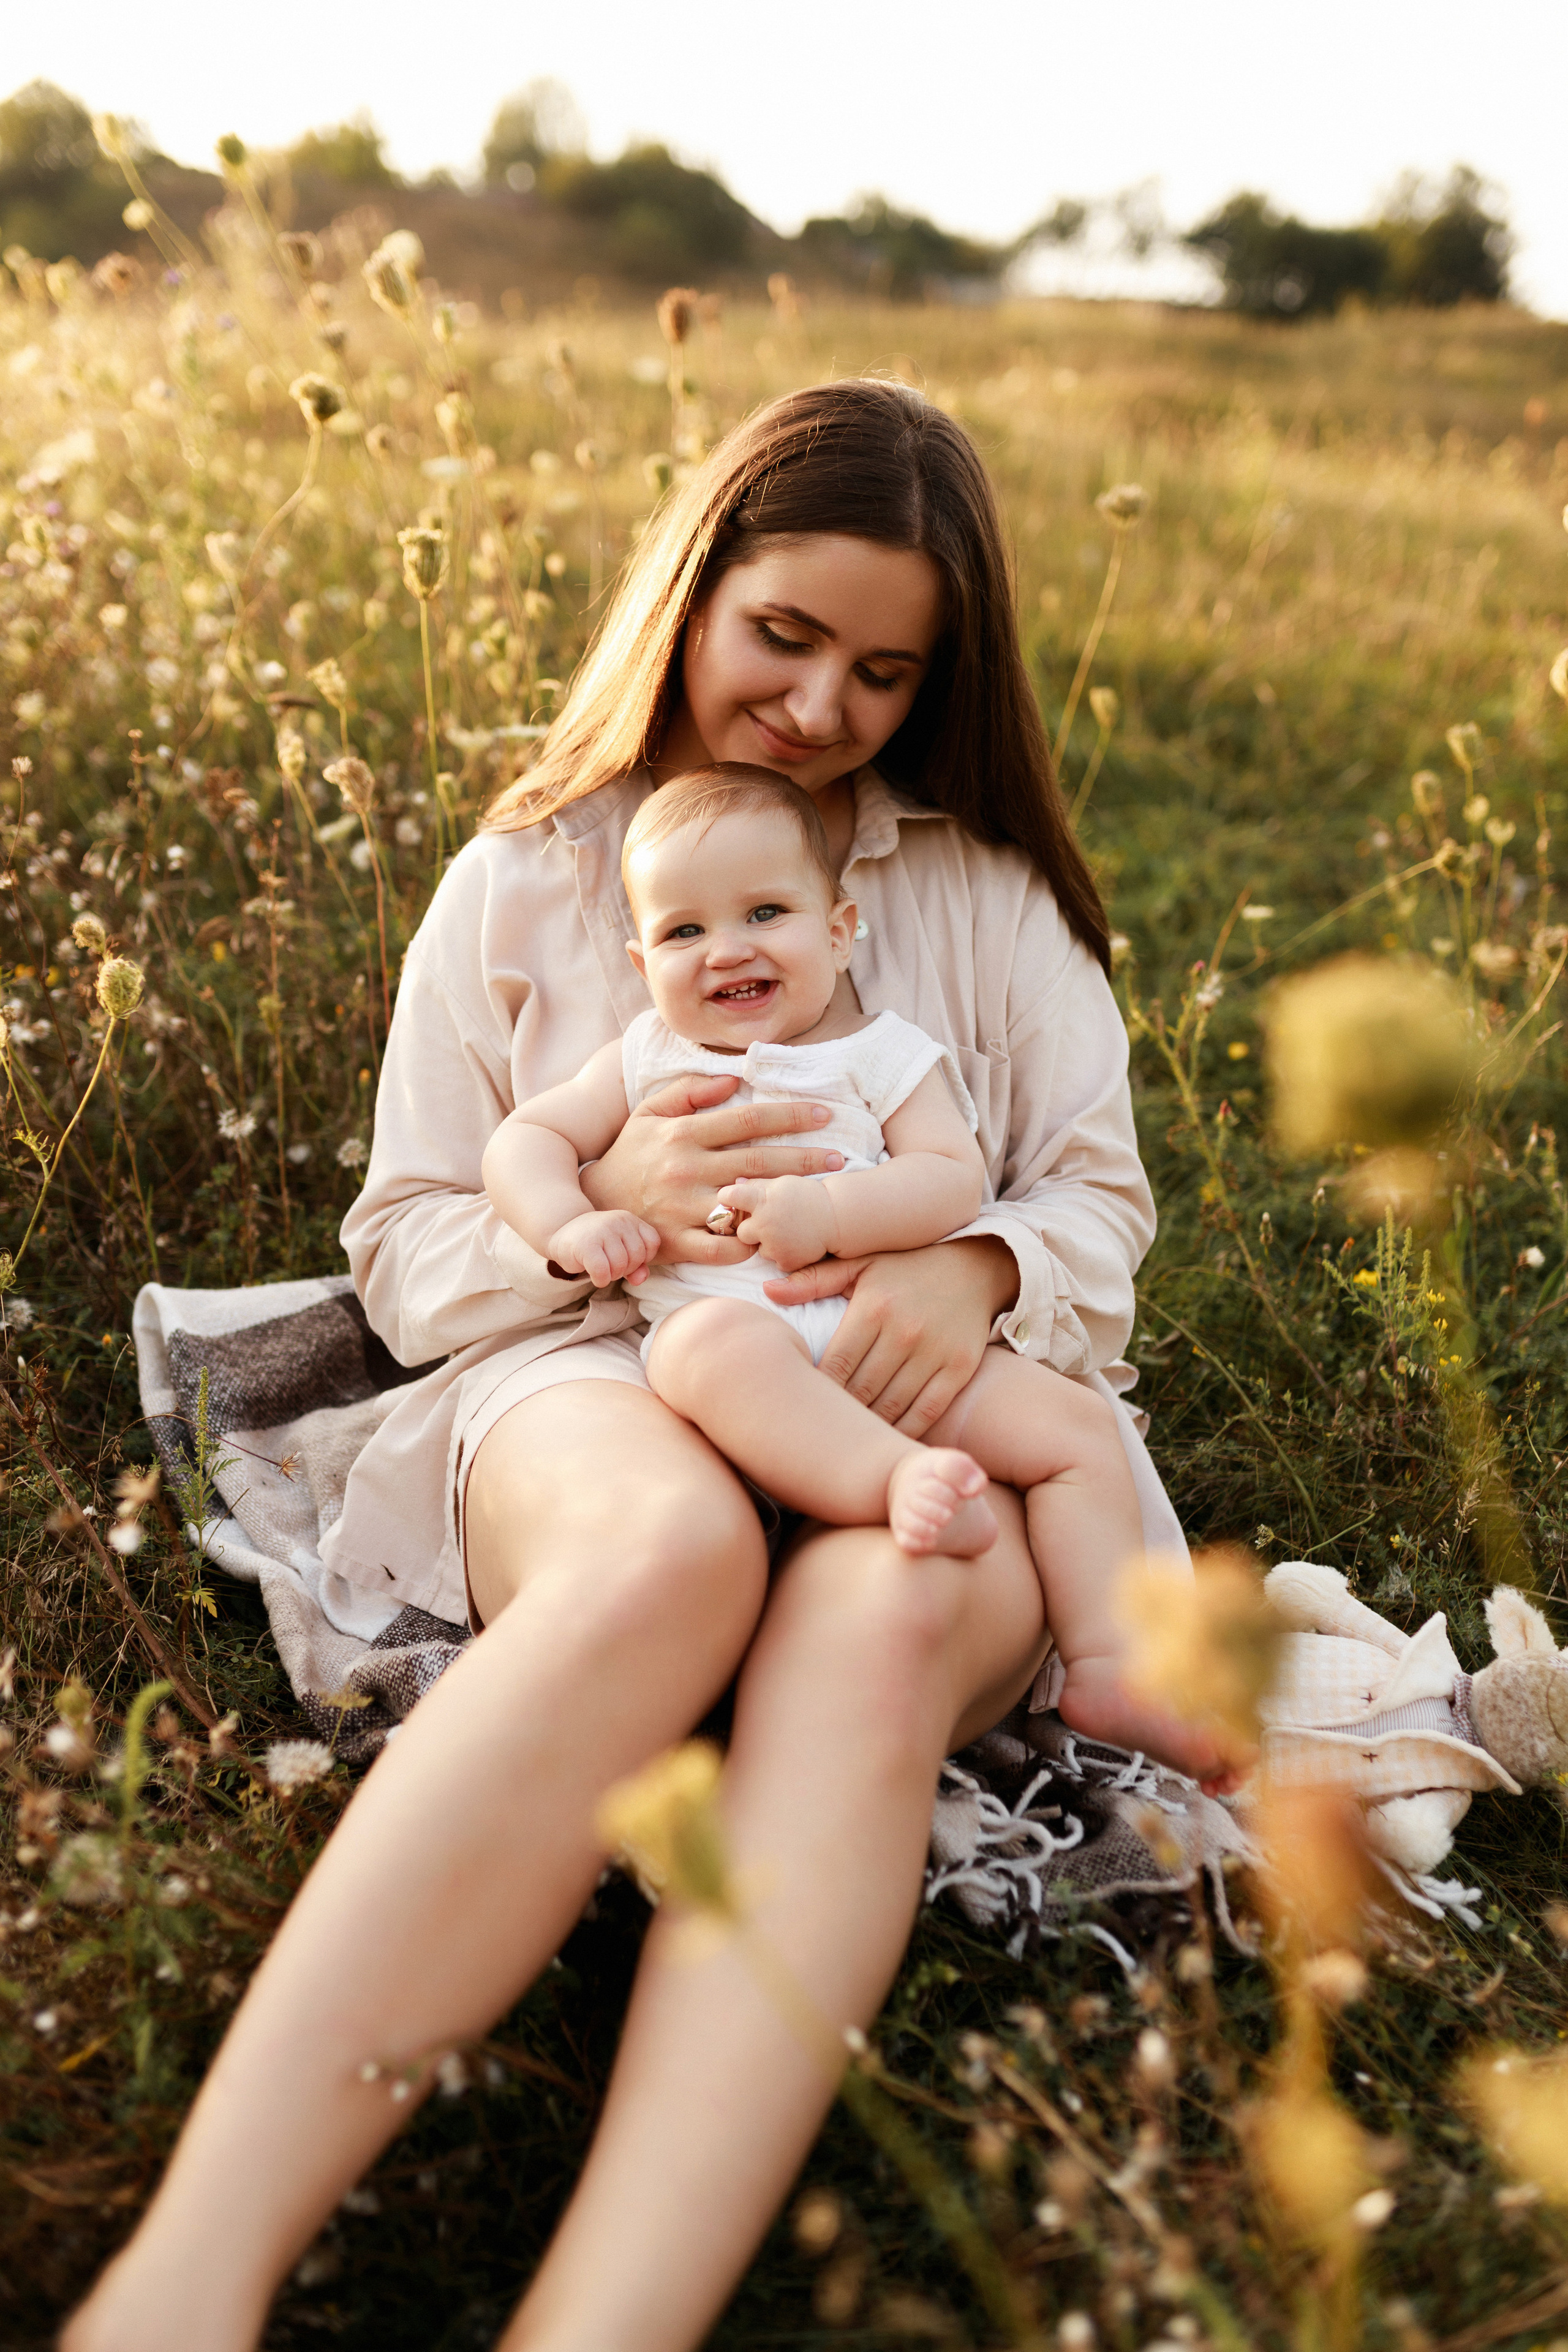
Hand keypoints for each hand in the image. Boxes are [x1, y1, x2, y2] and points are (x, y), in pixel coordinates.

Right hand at [545, 1209, 662, 1288]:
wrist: (561, 1234)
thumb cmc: (596, 1244)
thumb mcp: (620, 1250)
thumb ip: (637, 1265)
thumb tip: (641, 1279)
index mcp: (629, 1219)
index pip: (652, 1242)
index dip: (643, 1257)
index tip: (626, 1258)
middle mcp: (618, 1221)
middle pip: (637, 1257)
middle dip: (625, 1269)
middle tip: (610, 1265)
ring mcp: (602, 1230)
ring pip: (620, 1266)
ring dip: (612, 1276)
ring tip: (601, 1268)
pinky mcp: (586, 1244)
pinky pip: (603, 1271)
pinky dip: (600, 1280)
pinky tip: (595, 1276)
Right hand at [581, 1072, 845, 1266]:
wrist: (592, 1204)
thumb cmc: (631, 1154)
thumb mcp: (650, 1112)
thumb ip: (690, 1091)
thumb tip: (733, 1078)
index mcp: (683, 1133)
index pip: (748, 1119)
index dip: (790, 1115)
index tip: (825, 1113)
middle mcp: (685, 1169)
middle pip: (757, 1160)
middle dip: (804, 1159)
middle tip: (839, 1158)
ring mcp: (681, 1209)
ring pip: (745, 1204)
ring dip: (785, 1201)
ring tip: (819, 1199)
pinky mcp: (676, 1244)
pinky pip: (723, 1249)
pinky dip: (752, 1244)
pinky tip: (778, 1238)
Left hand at [717, 1175, 835, 1271]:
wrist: (838, 1216)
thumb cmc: (809, 1195)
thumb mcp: (783, 1183)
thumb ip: (757, 1184)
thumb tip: (735, 1183)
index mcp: (761, 1199)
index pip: (729, 1197)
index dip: (728, 1198)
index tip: (730, 1199)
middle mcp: (764, 1223)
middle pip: (741, 1231)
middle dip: (752, 1228)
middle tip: (770, 1222)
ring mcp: (774, 1244)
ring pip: (758, 1249)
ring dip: (768, 1243)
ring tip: (789, 1232)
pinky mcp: (785, 1261)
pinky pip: (775, 1261)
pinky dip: (784, 1255)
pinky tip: (796, 1244)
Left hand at [764, 1235, 1018, 1435]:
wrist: (976, 1265)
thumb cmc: (907, 1265)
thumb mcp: (861, 1262)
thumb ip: (815, 1279)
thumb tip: (769, 1290)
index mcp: (873, 1307)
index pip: (835, 1365)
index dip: (817, 1392)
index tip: (802, 1406)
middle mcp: (904, 1332)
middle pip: (859, 1391)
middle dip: (837, 1415)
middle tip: (817, 1434)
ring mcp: (934, 1353)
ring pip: (891, 1406)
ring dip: (868, 1428)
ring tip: (847, 1442)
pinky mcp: (959, 1368)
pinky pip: (927, 1412)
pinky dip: (904, 1430)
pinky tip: (886, 1439)